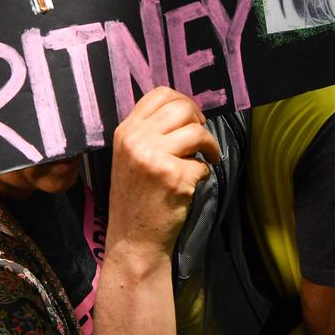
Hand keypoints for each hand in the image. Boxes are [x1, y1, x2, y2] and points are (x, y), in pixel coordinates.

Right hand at [105, 87, 220, 261]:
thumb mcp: (129, 156)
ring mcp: (154, 158)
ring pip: (197, 132)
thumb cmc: (135, 198)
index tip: (191, 118)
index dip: (182, 101)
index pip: (159, 94)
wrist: (133, 239)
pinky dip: (204, 173)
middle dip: (200, 121)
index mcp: (125, 131)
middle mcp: (136, 141)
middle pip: (182, 107)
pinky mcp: (174, 177)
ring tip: (207, 158)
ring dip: (210, 146)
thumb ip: (148, 132)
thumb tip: (185, 110)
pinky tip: (192, 183)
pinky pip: (203, 163)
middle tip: (202, 140)